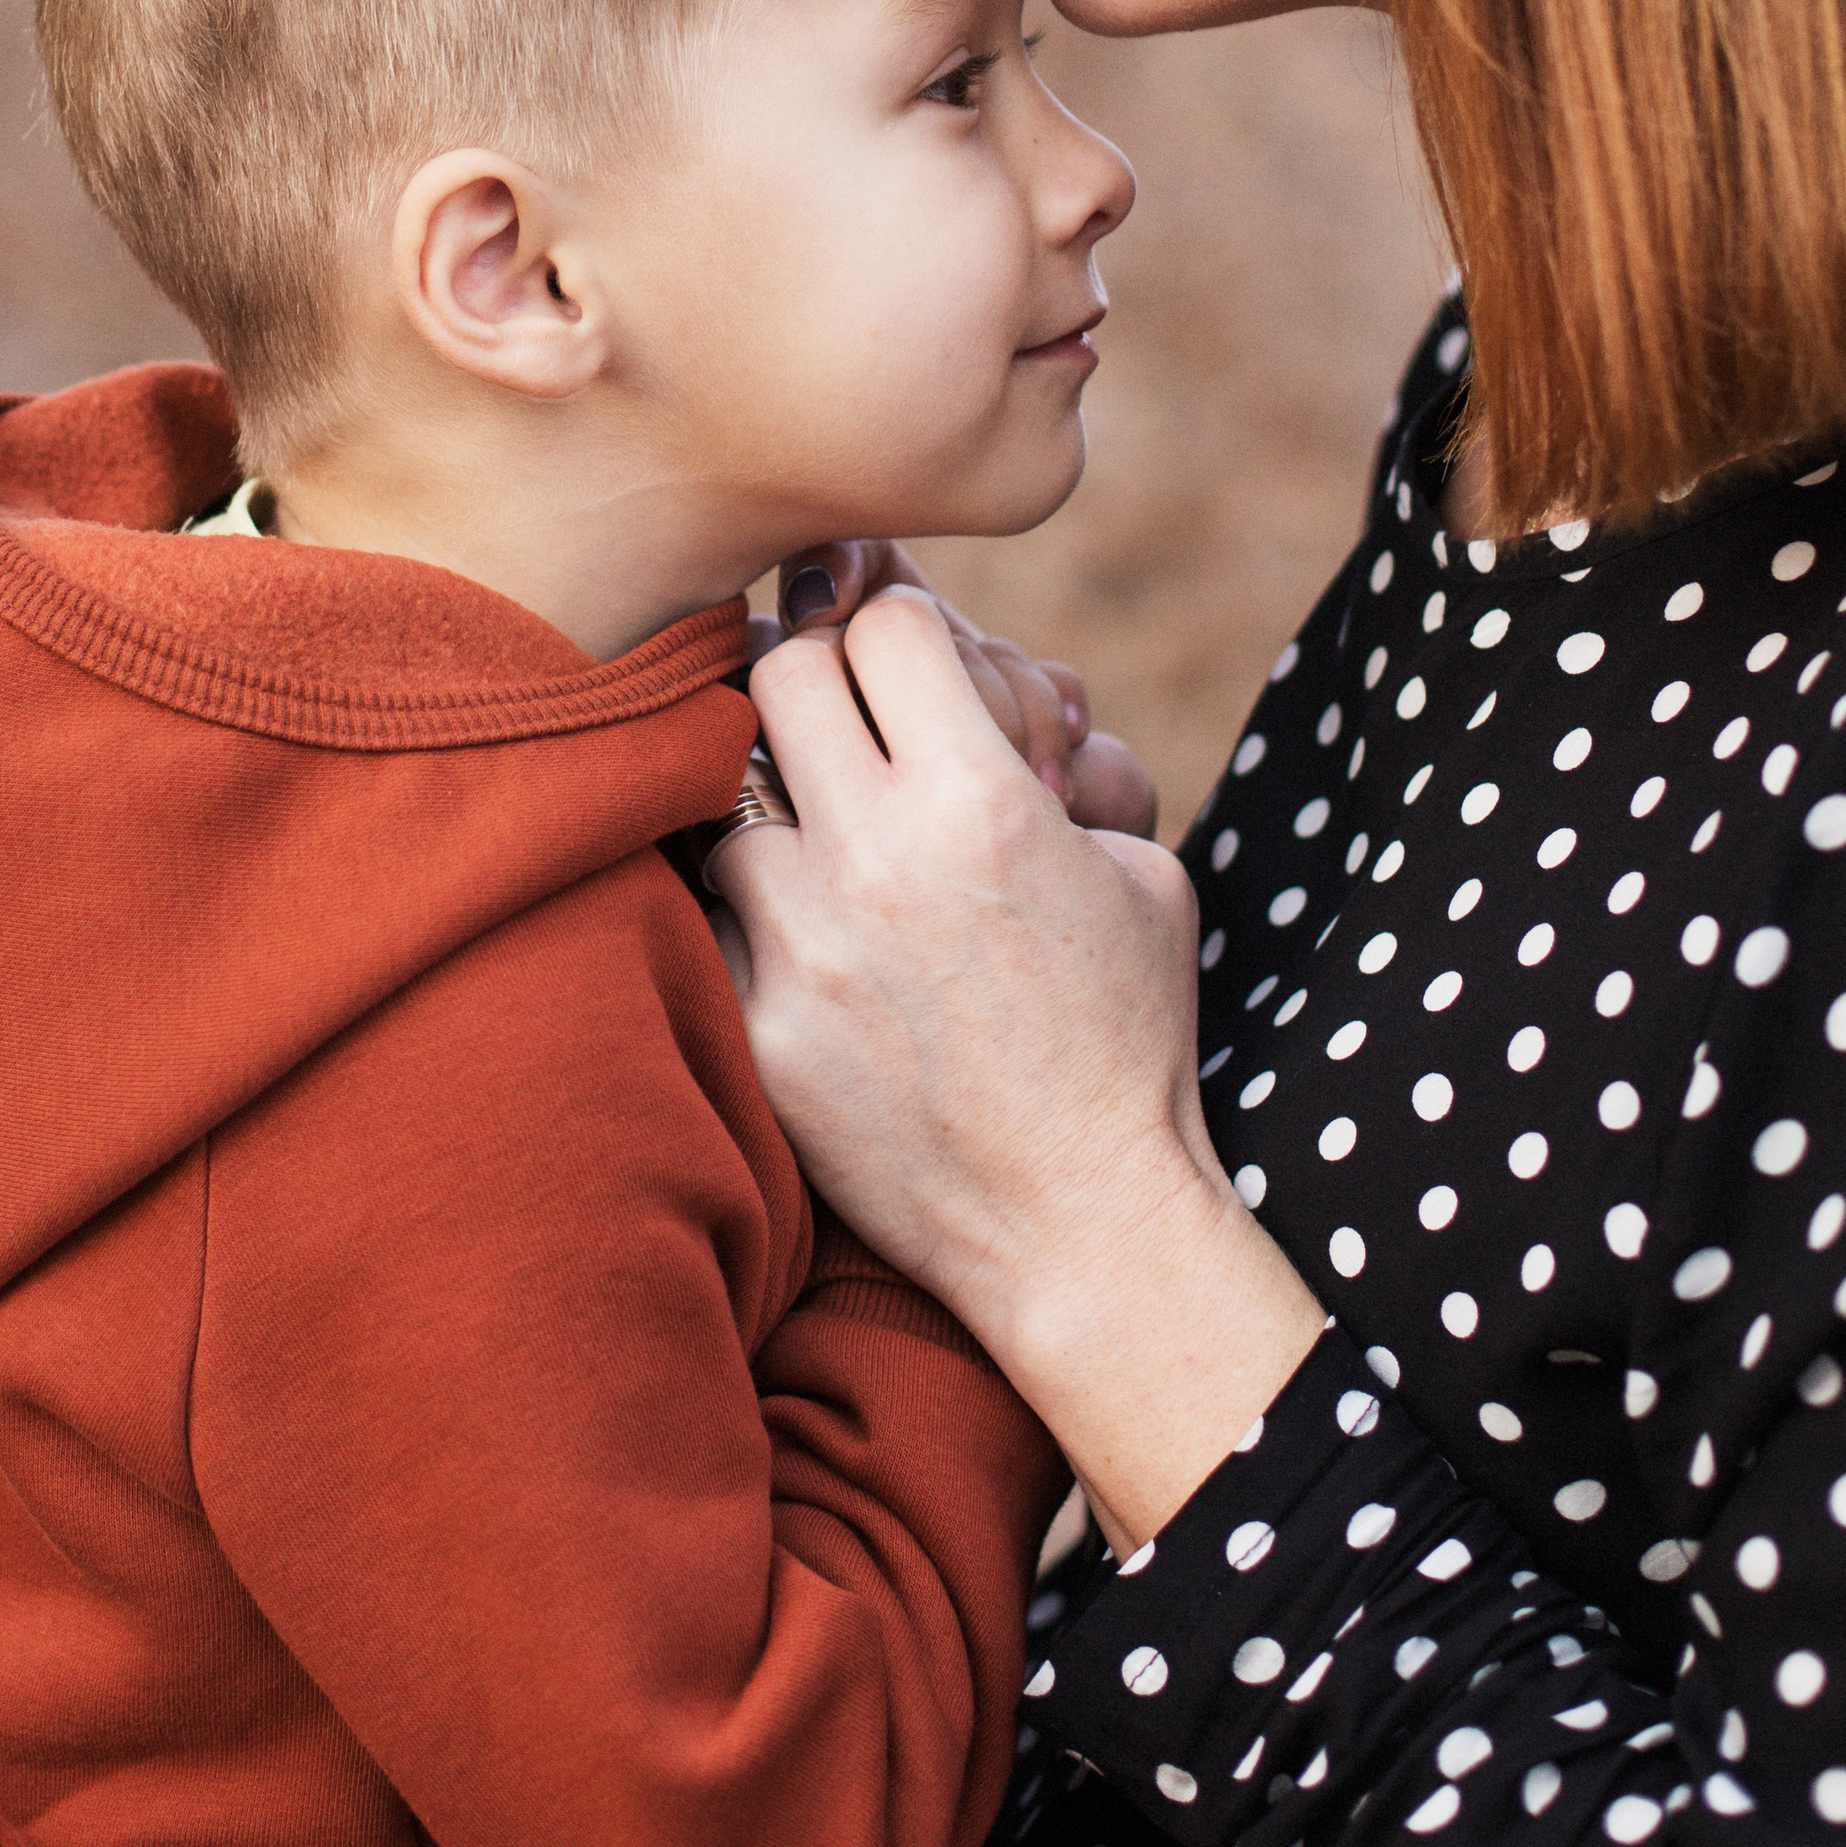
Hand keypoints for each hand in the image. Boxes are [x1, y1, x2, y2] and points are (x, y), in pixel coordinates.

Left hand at [708, 591, 1324, 1549]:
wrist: (1080, 1222)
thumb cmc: (1127, 1039)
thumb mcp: (1140, 875)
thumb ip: (1064, 770)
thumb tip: (1006, 708)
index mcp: (983, 801)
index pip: (885, 624)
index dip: (899, 627)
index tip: (903, 660)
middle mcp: (877, 858)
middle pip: (780, 672)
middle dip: (818, 679)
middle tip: (840, 717)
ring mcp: (800, 947)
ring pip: (725, 792)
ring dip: (769, 800)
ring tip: (818, 837)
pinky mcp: (755, 1029)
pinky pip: (706, 916)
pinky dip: (740, 909)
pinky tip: (790, 931)